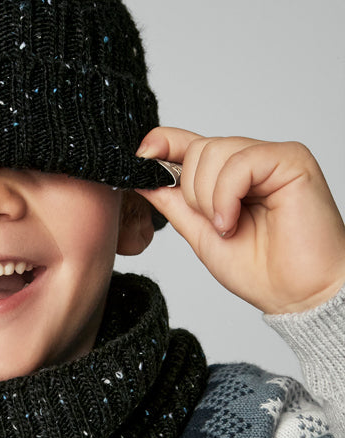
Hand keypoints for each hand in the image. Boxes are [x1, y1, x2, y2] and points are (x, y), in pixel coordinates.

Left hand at [136, 127, 344, 314]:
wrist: (297, 295)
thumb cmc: (258, 269)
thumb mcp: (199, 232)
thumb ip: (173, 202)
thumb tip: (141, 176)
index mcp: (226, 175)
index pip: (187, 142)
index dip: (161, 144)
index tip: (140, 158)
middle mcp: (249, 160)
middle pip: (197, 147)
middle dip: (192, 192)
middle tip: (214, 224)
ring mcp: (271, 157)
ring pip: (214, 151)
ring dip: (209, 197)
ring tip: (227, 226)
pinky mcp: (291, 160)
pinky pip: (240, 162)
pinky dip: (226, 195)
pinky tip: (233, 221)